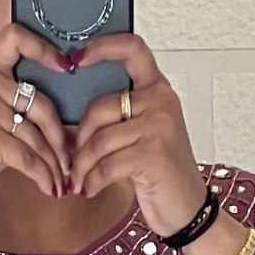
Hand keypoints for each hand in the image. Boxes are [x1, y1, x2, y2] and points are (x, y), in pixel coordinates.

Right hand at [0, 20, 75, 215]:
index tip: (65, 65)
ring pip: (36, 137)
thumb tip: (59, 134)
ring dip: (53, 165)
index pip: (14, 41)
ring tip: (60, 183)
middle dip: (60, 138)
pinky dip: (42, 176)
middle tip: (68, 161)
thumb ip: (16, 117)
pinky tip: (48, 187)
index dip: (42, 49)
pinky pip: (27, 157)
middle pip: (42, 104)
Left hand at [62, 31, 205, 237]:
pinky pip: (106, 165)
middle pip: (99, 108)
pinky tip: (90, 189)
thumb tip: (66, 121)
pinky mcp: (153, 154)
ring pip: (99, 140)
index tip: (77, 57)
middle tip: (71, 161)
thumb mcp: (142, 135)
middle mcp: (161, 101)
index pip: (133, 50)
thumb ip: (116, 119)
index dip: (103, 47)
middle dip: (78, 140)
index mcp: (157, 90)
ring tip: (79, 180)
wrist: (187, 208)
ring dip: (82, 166)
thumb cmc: (161, 172)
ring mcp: (159, 126)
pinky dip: (92, 181)